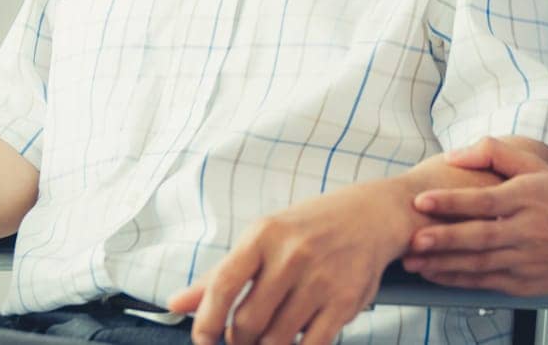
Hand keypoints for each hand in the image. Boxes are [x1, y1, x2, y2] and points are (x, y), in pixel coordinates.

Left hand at [167, 180, 412, 344]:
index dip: (205, 322)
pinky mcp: (345, 300)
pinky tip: (295, 340)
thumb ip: (220, 275)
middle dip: (238, 342)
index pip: (222, 285)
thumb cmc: (310, 228)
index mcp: (264, 234)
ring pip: (277, 340)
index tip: (203, 340)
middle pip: (247, 323)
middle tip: (242, 340)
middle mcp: (292, 254)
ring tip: (269, 337)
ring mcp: (321, 278)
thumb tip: (176, 303)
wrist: (371, 214)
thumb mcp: (263, 238)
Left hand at [402, 137, 547, 295]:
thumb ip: (495, 153)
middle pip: (478, 236)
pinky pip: (485, 282)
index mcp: (527, 198)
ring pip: (478, 264)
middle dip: (442, 239)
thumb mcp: (539, 167)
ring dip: (443, 264)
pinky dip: (459, 280)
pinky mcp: (524, 283)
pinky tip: (437, 275)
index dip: (451, 201)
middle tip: (412, 240)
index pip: (484, 200)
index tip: (421, 200)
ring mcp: (525, 260)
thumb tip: (454, 155)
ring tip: (413, 262)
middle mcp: (526, 230)